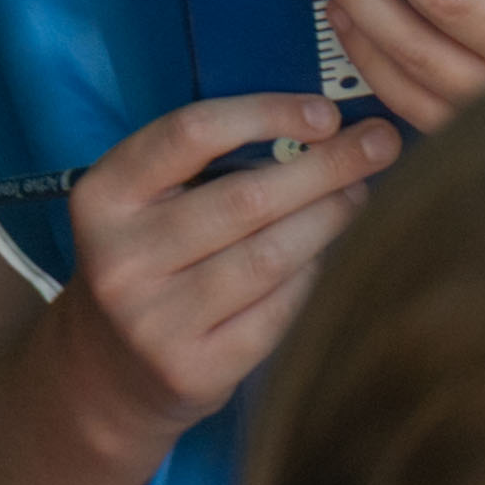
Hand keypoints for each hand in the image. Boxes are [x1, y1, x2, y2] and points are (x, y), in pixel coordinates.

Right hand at [47, 94, 401, 434]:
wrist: (110, 371)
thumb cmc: (153, 263)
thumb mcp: (149, 205)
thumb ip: (211, 167)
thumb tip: (327, 130)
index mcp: (103, 196)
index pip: (190, 134)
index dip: (266, 114)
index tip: (326, 113)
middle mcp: (120, 256)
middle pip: (246, 197)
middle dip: (326, 167)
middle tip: (381, 145)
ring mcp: (153, 318)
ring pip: (271, 256)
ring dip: (331, 220)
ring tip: (362, 196)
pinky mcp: (192, 368)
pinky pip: (279, 310)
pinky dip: (314, 277)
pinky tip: (334, 257)